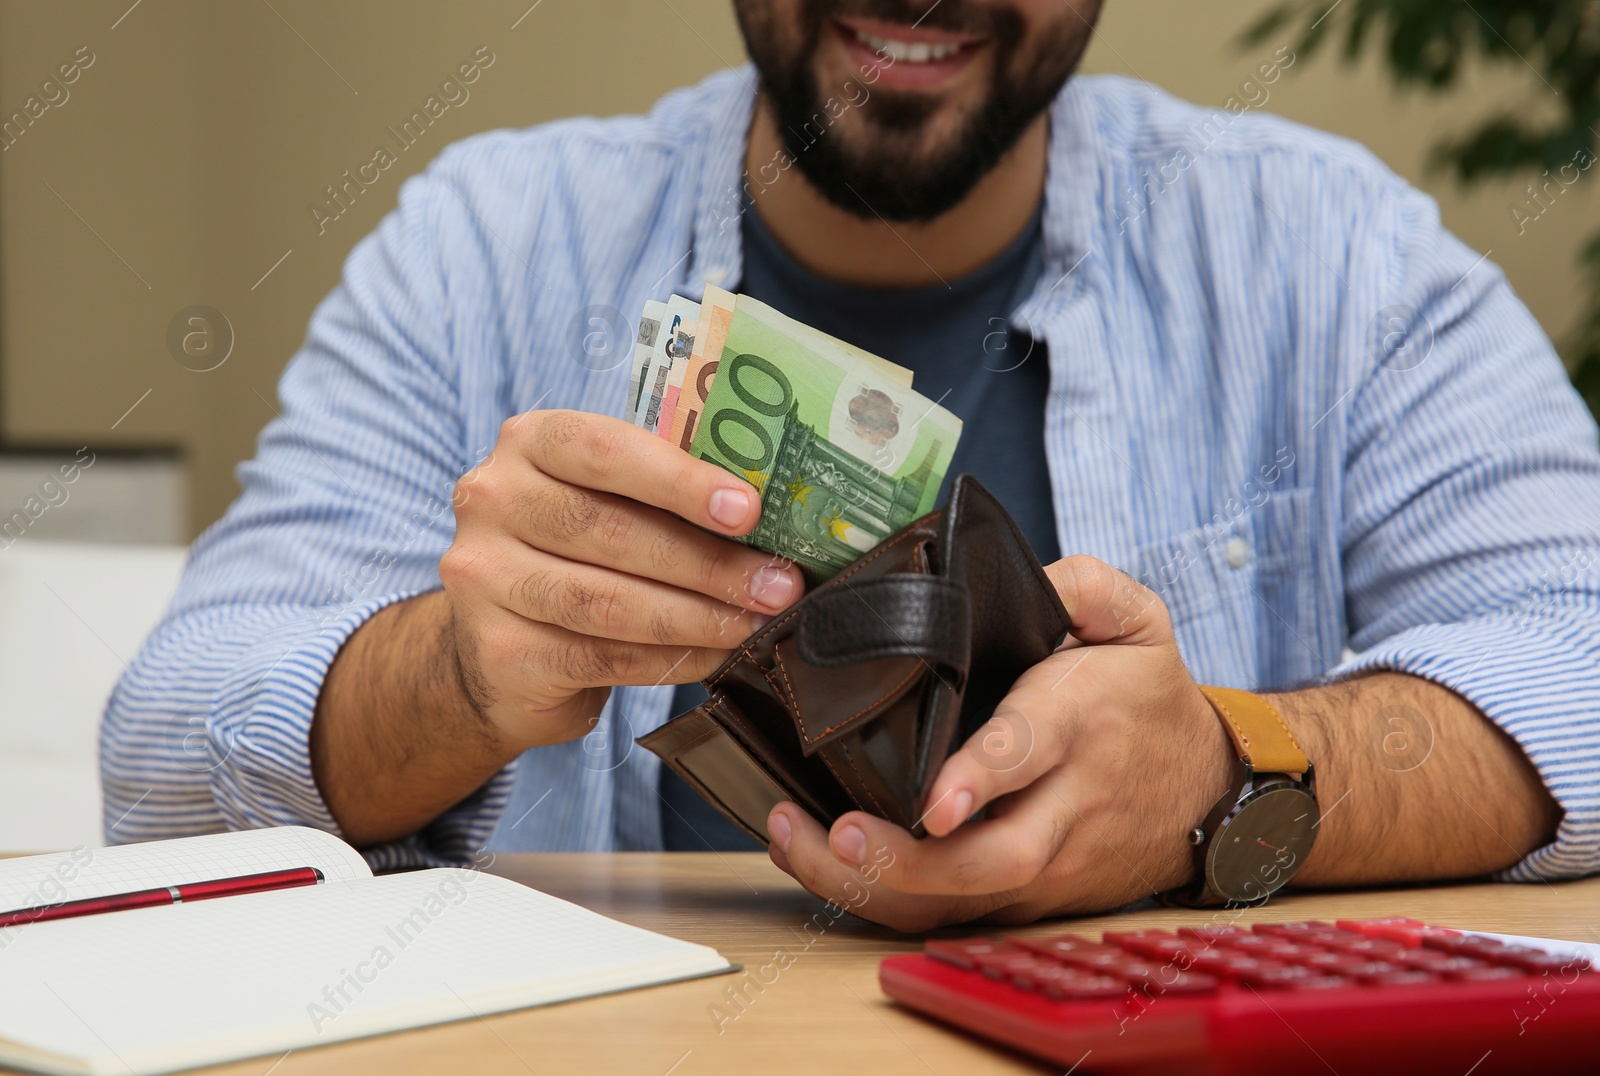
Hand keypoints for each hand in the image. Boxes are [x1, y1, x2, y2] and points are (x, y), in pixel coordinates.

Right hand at [439, 409, 804, 751]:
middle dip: (708, 562)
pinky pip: (602, 657)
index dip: (680, 481)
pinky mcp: (500, 652)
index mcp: (530, 443)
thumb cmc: (577, 556)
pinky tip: (716, 657)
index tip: (749, 509)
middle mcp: (493, 501)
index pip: (605, 449)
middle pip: (613, 531)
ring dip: (698, 617)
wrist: (497, 651)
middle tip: (778, 584)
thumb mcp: (606, 501)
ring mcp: (485, 579)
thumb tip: (772, 511)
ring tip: (756, 624)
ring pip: (608, 602)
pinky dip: (670, 660)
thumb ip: (665, 491)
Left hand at [765, 555, 1232, 930]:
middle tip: (840, 832)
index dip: (979, 780)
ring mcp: (1045, 865)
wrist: (1208, 793)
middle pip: (991, 857)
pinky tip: (822, 861)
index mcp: (1081, 723)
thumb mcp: (1138, 623)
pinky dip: (881, 900)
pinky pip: (950, 913)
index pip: (1029, 753)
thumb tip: (1023, 573)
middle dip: (909, 859)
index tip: (932, 802)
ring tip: (798, 841)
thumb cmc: (1149, 699)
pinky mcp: (1026, 897)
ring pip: (960, 899)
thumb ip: (1083, 585)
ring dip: (874, 883)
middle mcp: (1063, 807)